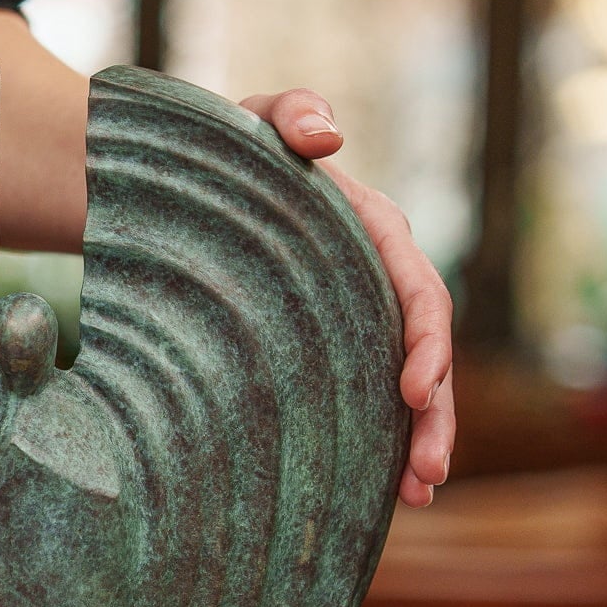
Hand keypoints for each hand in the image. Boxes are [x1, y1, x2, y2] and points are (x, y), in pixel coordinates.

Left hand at [241, 89, 454, 506]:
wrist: (172, 191)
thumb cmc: (219, 154)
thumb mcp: (250, 123)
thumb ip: (291, 113)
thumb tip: (327, 135)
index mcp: (371, 232)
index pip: (416, 290)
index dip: (426, 343)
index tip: (413, 389)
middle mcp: (372, 280)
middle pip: (422, 352)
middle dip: (434, 414)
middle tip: (426, 472)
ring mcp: (350, 320)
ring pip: (402, 385)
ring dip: (417, 440)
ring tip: (418, 493)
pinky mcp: (321, 351)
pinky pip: (360, 400)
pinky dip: (375, 444)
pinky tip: (384, 493)